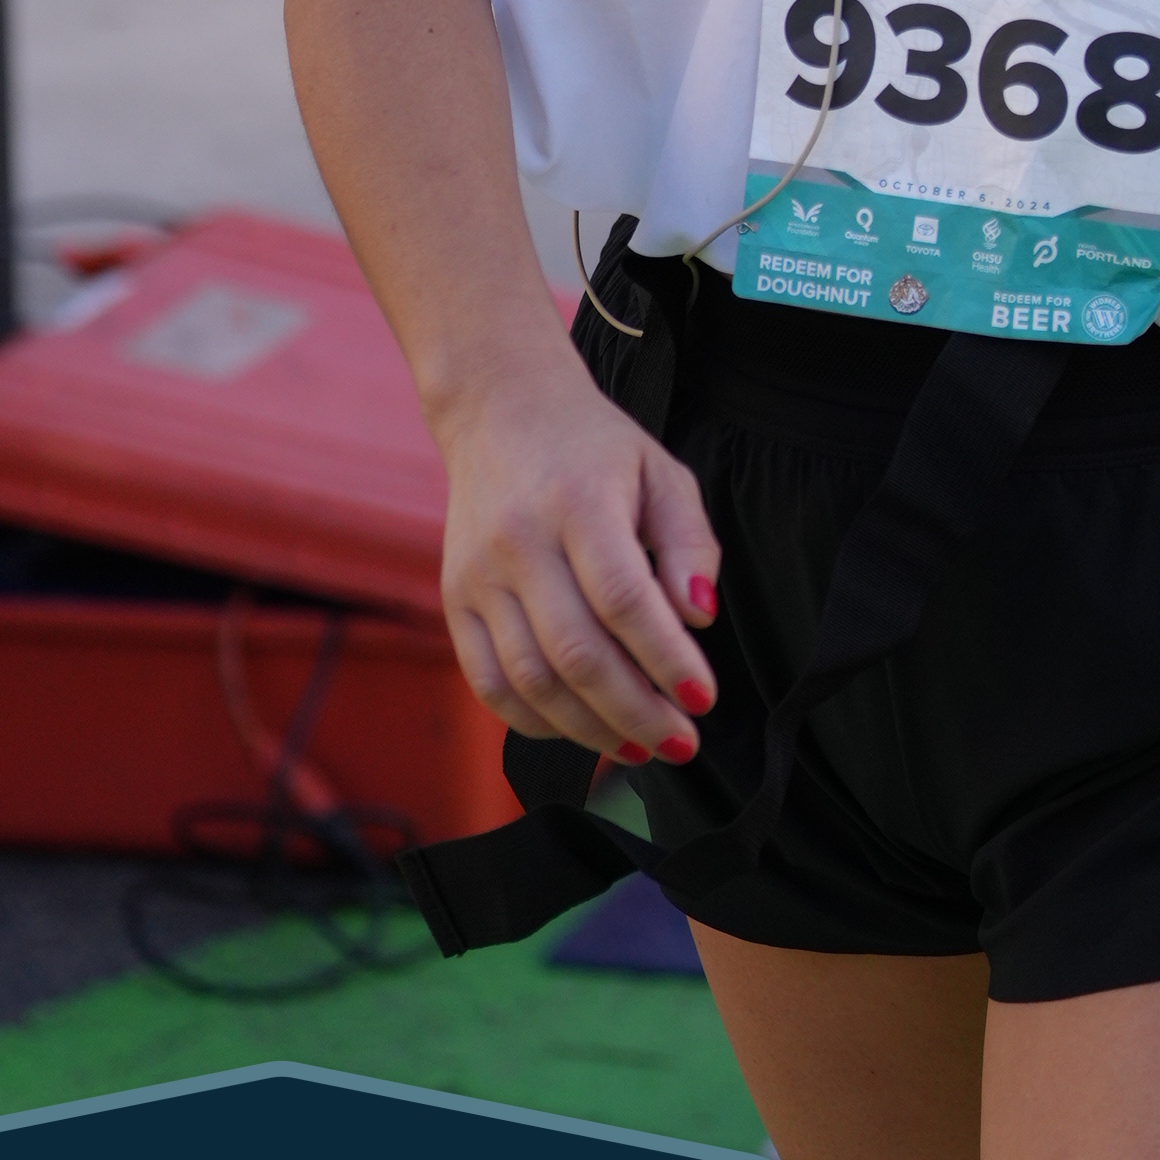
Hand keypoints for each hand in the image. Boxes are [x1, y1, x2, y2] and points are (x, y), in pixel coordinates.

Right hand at [436, 348, 723, 765]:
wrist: (500, 412)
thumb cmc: (597, 450)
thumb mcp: (661, 472)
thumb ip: (690, 542)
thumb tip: (698, 617)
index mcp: (578, 501)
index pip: (623, 598)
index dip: (665, 658)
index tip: (703, 699)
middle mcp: (519, 541)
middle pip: (576, 652)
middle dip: (635, 711)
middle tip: (681, 742)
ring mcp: (479, 576)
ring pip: (532, 679)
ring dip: (590, 728)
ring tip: (639, 747)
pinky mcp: (456, 601)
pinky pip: (489, 683)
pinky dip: (534, 721)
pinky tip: (579, 730)